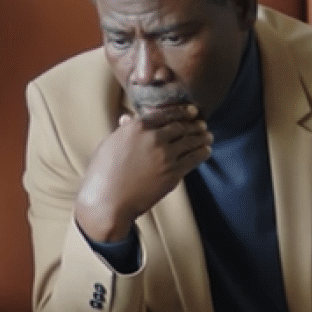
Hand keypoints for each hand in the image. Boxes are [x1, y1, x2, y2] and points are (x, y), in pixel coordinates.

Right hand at [74, 105, 211, 242]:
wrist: (108, 201)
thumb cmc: (102, 173)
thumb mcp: (109, 144)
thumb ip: (123, 130)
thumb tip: (128, 118)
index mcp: (137, 127)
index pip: (165, 114)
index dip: (182, 112)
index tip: (191, 111)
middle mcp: (154, 138)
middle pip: (181, 127)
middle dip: (194, 124)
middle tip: (202, 124)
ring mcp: (166, 156)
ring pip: (190, 142)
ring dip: (202, 137)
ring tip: (208, 135)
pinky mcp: (173, 174)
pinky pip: (193, 160)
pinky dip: (202, 153)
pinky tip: (206, 151)